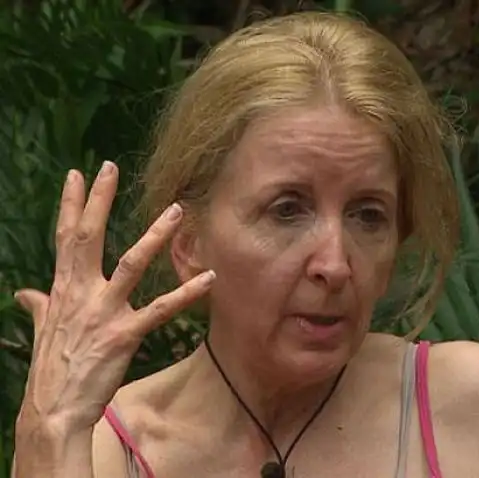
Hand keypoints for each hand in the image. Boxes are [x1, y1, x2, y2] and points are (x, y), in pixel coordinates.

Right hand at [15, 162, 214, 434]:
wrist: (53, 410)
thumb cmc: (52, 368)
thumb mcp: (43, 330)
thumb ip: (39, 306)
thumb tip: (25, 294)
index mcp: (62, 289)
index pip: (65, 237)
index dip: (71, 204)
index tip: (77, 175)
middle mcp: (80, 293)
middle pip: (89, 237)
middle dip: (99, 201)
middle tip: (110, 167)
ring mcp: (103, 312)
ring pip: (131, 264)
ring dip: (155, 237)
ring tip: (176, 212)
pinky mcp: (125, 334)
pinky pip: (161, 308)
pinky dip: (186, 293)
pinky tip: (208, 277)